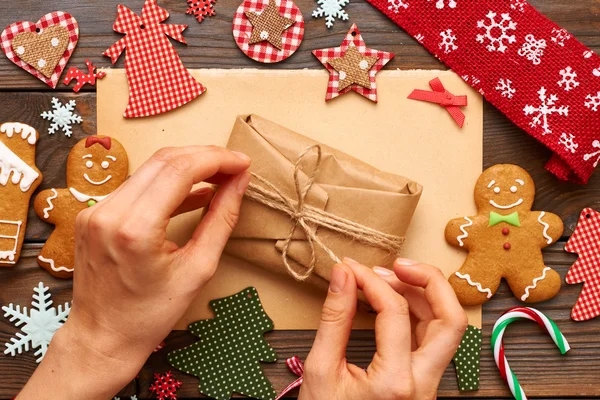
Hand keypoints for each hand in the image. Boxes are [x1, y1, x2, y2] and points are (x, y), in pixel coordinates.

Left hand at [19, 146, 250, 398]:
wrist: (103, 338)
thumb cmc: (151, 314)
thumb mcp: (198, 269)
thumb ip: (221, 219)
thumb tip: (239, 182)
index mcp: (134, 229)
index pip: (180, 170)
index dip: (217, 159)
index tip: (243, 163)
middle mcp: (109, 212)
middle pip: (164, 160)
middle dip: (205, 157)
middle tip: (235, 166)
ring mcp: (96, 211)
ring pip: (149, 169)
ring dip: (188, 167)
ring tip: (220, 177)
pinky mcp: (93, 214)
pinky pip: (137, 186)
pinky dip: (168, 184)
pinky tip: (194, 192)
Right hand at [299, 258, 467, 399]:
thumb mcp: (321, 370)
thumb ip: (334, 319)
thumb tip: (343, 274)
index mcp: (395, 383)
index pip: (394, 312)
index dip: (370, 282)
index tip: (348, 268)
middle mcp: (423, 385)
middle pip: (451, 321)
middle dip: (429, 281)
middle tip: (396, 264)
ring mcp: (429, 386)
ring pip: (448, 329)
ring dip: (425, 294)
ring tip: (391, 278)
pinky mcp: (424, 384)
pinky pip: (434, 340)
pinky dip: (419, 312)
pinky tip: (395, 300)